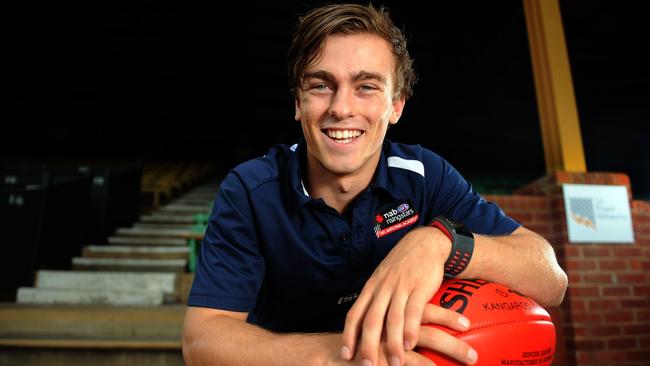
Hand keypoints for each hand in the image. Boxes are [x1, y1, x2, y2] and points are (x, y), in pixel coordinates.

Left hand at [340, 226, 462, 365]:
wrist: (424, 243)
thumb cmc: (402, 266)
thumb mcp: (383, 279)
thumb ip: (375, 300)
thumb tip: (364, 325)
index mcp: (371, 288)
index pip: (354, 314)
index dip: (349, 335)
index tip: (345, 354)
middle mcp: (382, 288)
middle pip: (370, 321)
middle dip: (368, 346)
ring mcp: (400, 287)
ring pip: (392, 320)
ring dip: (392, 344)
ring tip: (395, 363)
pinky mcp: (418, 287)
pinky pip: (412, 312)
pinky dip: (410, 330)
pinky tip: (410, 345)